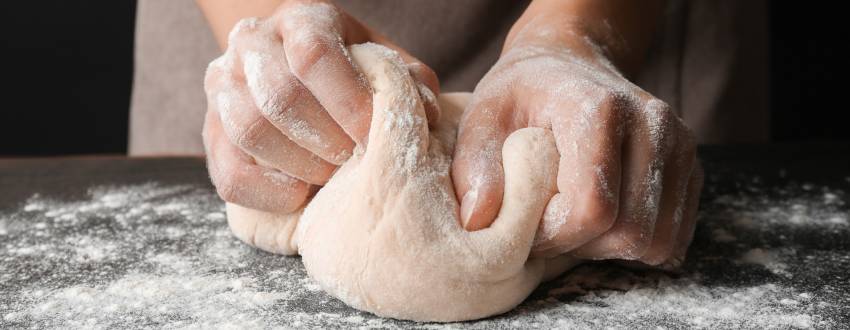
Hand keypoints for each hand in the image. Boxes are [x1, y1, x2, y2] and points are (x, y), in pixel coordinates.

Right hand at [202, 0, 439, 211]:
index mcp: (301, 20)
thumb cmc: (351, 73)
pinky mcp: (212, 131)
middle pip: (279, 95)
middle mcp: (253, 44)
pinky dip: (267, 192)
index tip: (373, 135)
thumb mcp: (384, 65)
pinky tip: (300, 195)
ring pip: (249, 130)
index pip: (314, 55)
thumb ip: (409, 83)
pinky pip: (229, 172)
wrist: (298, 72)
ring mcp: (224, 85)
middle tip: (354, 161)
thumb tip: (427, 114)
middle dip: (325, 139)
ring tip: (330, 177)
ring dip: (298, 164)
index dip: (347, 101)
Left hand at [452, 16, 702, 265]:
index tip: (526, 227)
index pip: (593, 209)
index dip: (555, 236)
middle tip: (549, 228)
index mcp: (601, 110)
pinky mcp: (690, 166)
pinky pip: (674, 236)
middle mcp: (652, 123)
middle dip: (583, 247)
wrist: (567, 64)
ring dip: (610, 249)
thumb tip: (478, 221)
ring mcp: (679, 145)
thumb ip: (475, 167)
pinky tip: (602, 221)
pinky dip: (636, 243)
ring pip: (657, 240)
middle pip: (631, 231)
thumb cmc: (520, 94)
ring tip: (574, 222)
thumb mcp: (482, 118)